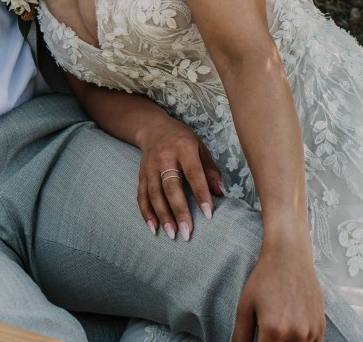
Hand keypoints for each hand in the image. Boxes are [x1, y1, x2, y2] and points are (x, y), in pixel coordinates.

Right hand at [134, 112, 223, 239]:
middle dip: (179, 211)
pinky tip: (154, 228)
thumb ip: (210, 170)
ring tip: (172, 234)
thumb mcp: (201, 148)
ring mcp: (150, 166)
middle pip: (171, 187)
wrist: (153, 128)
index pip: (194, 174)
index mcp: (184, 148)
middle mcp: (164, 157)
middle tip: (187, 233)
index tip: (208, 215)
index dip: (201, 194)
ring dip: (162, 216)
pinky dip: (147, 213)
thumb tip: (221, 194)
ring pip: (154, 193)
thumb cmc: (183, 140)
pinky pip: (142, 195)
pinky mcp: (141, 174)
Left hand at [232, 243, 324, 341]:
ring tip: (277, 329)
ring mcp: (312, 332)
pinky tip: (289, 331)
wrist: (290, 257)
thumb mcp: (245, 307)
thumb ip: (240, 336)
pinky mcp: (321, 328)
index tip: (257, 338)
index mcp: (274, 331)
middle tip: (264, 333)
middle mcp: (296, 335)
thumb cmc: (264, 279)